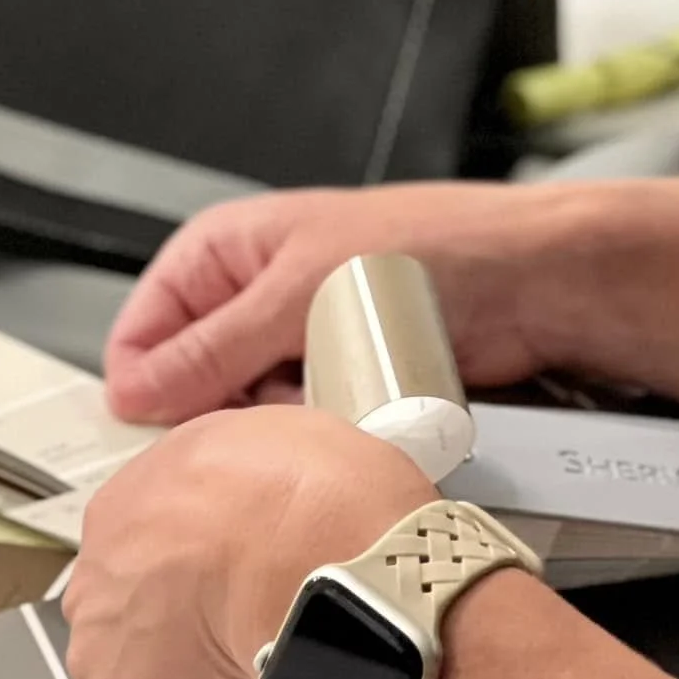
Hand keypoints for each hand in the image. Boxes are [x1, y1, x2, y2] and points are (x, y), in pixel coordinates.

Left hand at [63, 404, 434, 678]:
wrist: (307, 562)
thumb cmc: (309, 495)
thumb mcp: (277, 437)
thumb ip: (250, 472)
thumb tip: (277, 490)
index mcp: (130, 502)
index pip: (153, 545)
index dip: (204, 566)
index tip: (242, 576)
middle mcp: (100, 573)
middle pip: (138, 610)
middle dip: (190, 623)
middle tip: (256, 622)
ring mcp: (106, 647)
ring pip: (156, 676)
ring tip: (272, 663)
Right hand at [104, 182, 578, 426]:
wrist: (541, 283)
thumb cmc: (440, 246)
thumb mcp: (300, 292)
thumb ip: (211, 348)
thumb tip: (137, 390)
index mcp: (227, 250)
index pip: (144, 329)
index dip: (146, 382)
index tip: (163, 426)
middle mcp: (258, 294)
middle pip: (196, 383)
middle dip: (231, 409)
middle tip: (272, 406)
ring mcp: (303, 341)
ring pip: (255, 415)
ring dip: (288, 423)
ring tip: (335, 396)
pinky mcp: (346, 382)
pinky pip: (308, 428)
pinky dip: (328, 432)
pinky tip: (362, 413)